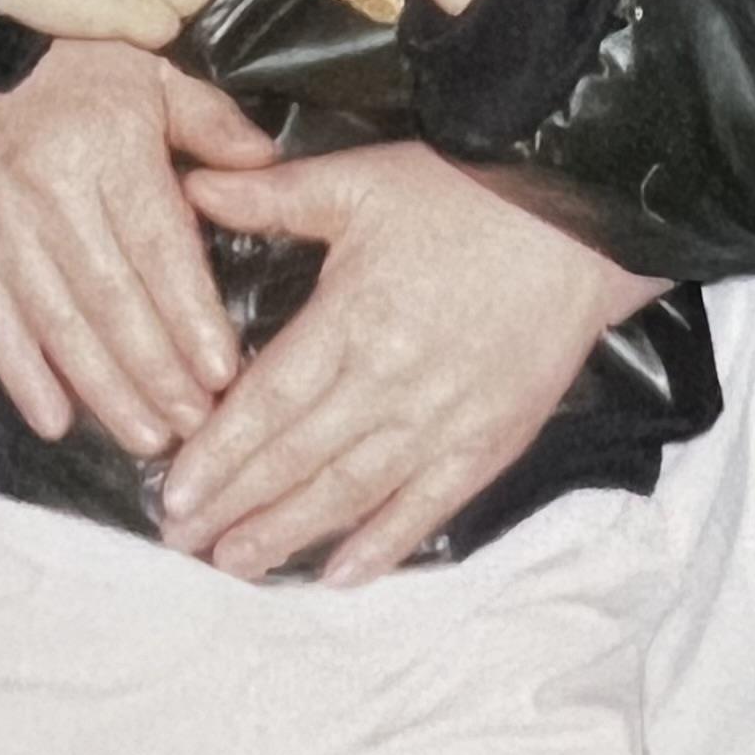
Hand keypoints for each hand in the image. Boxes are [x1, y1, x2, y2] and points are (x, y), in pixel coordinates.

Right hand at [0, 43, 274, 456]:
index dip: (189, 315)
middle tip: (195, 425)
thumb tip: (266, 165)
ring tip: (145, 437)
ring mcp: (1, 226)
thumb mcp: (151, 72)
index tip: (222, 372)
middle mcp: (53, 192)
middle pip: (111, 301)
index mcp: (111, 147)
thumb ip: (209, 123)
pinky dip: (22, 377)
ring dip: (103, 390)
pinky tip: (56, 421)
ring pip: (58, 324)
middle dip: (157, 373)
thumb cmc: (72, 62)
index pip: (158, 247)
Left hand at [163, 146, 668, 581]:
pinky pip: (428, 506)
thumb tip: (193, 187)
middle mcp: (392, 380)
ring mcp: (444, 419)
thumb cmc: (466, 193)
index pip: (270, 401)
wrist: (581, 222)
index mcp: (354, 316)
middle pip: (298, 457)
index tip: (173, 491)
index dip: (219, 453)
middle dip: (235, 505)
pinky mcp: (490, 441)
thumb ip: (273, 194)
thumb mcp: (362, 178)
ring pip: (352, 492)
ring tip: (235, 564)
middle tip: (182, 540)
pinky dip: (382, 546)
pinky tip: (338, 576)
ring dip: (289, 533)